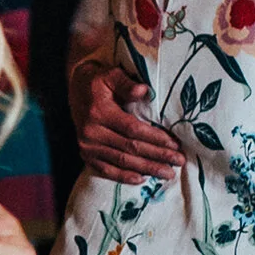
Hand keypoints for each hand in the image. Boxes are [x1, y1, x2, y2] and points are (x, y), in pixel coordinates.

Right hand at [77, 65, 177, 186]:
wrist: (76, 88)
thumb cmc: (99, 81)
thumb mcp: (112, 75)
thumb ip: (126, 83)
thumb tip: (144, 90)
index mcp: (99, 112)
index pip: (133, 129)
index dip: (155, 138)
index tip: (175, 144)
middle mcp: (91, 132)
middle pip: (130, 148)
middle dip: (157, 156)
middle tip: (178, 161)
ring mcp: (87, 146)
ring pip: (121, 161)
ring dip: (146, 169)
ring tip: (167, 173)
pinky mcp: (85, 154)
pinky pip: (105, 170)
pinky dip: (123, 177)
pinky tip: (141, 179)